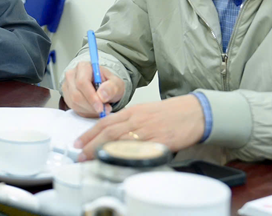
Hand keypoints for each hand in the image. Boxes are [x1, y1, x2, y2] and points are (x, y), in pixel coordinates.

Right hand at [62, 62, 124, 117]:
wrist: (104, 89)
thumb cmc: (109, 84)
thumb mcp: (116, 84)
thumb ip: (111, 88)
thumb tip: (102, 95)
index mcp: (83, 67)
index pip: (82, 82)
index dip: (91, 96)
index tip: (100, 107)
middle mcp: (72, 74)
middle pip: (76, 94)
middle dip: (91, 106)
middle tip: (104, 110)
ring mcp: (67, 85)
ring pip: (74, 102)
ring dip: (89, 110)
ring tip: (101, 109)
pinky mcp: (66, 95)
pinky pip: (73, 108)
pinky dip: (85, 112)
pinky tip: (94, 109)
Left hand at [73, 95, 205, 159]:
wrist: (193, 112)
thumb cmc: (171, 114)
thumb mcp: (146, 112)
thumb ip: (130, 122)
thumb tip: (115, 136)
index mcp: (132, 111)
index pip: (105, 122)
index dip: (89, 132)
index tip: (78, 142)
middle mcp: (136, 119)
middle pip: (107, 131)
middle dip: (90, 143)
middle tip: (79, 154)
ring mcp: (146, 130)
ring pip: (118, 140)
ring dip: (102, 150)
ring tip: (91, 159)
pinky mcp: (157, 140)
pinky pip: (137, 149)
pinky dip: (125, 154)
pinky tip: (116, 161)